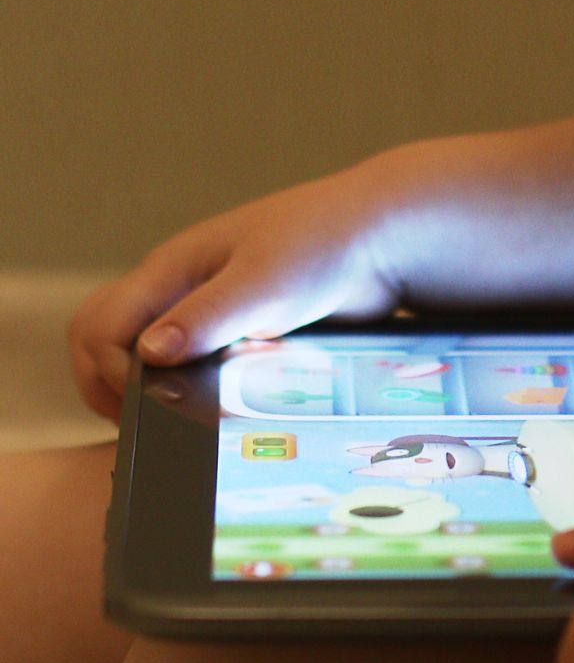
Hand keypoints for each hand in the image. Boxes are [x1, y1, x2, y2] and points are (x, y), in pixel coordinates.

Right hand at [68, 164, 403, 422]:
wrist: (385, 238)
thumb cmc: (326, 245)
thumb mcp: (267, 282)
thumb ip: (208, 316)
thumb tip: (147, 354)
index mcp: (173, 268)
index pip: (98, 326)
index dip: (108, 372)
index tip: (148, 403)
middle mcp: (179, 289)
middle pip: (103, 340)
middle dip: (107, 386)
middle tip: (145, 423)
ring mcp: (204, 310)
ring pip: (141, 355)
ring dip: (144, 390)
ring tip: (174, 419)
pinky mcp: (234, 330)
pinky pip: (186, 364)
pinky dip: (182, 388)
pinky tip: (209, 410)